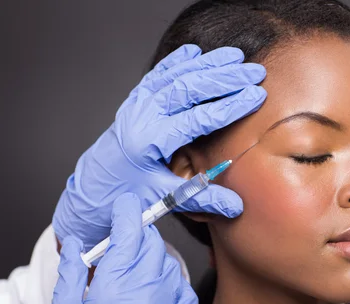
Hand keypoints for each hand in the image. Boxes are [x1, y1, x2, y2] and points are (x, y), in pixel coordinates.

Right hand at [46, 193, 195, 303]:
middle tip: (121, 248)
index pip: (131, 227)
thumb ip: (73, 272)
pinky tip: (150, 297)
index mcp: (119, 279)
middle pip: (152, 242)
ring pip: (168, 262)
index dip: (128, 210)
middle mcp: (151, 285)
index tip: (125, 205)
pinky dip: (166, 283)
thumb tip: (77, 247)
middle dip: (137, 238)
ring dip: (151, 261)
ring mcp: (172, 302)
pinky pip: (180, 285)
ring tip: (131, 280)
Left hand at [53, 44, 266, 248]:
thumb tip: (237, 206)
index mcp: (150, 141)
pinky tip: (195, 51)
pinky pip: (158, 74)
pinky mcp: (136, 101)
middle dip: (225, 78)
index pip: (197, 118)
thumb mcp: (164, 200)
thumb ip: (202, 198)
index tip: (255, 96)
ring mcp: (137, 105)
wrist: (94, 186)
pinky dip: (177, 61)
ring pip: (175, 75)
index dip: (230, 106)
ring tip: (236, 56)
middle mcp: (142, 116)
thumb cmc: (127, 194)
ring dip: (207, 64)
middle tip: (254, 73)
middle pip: (188, 89)